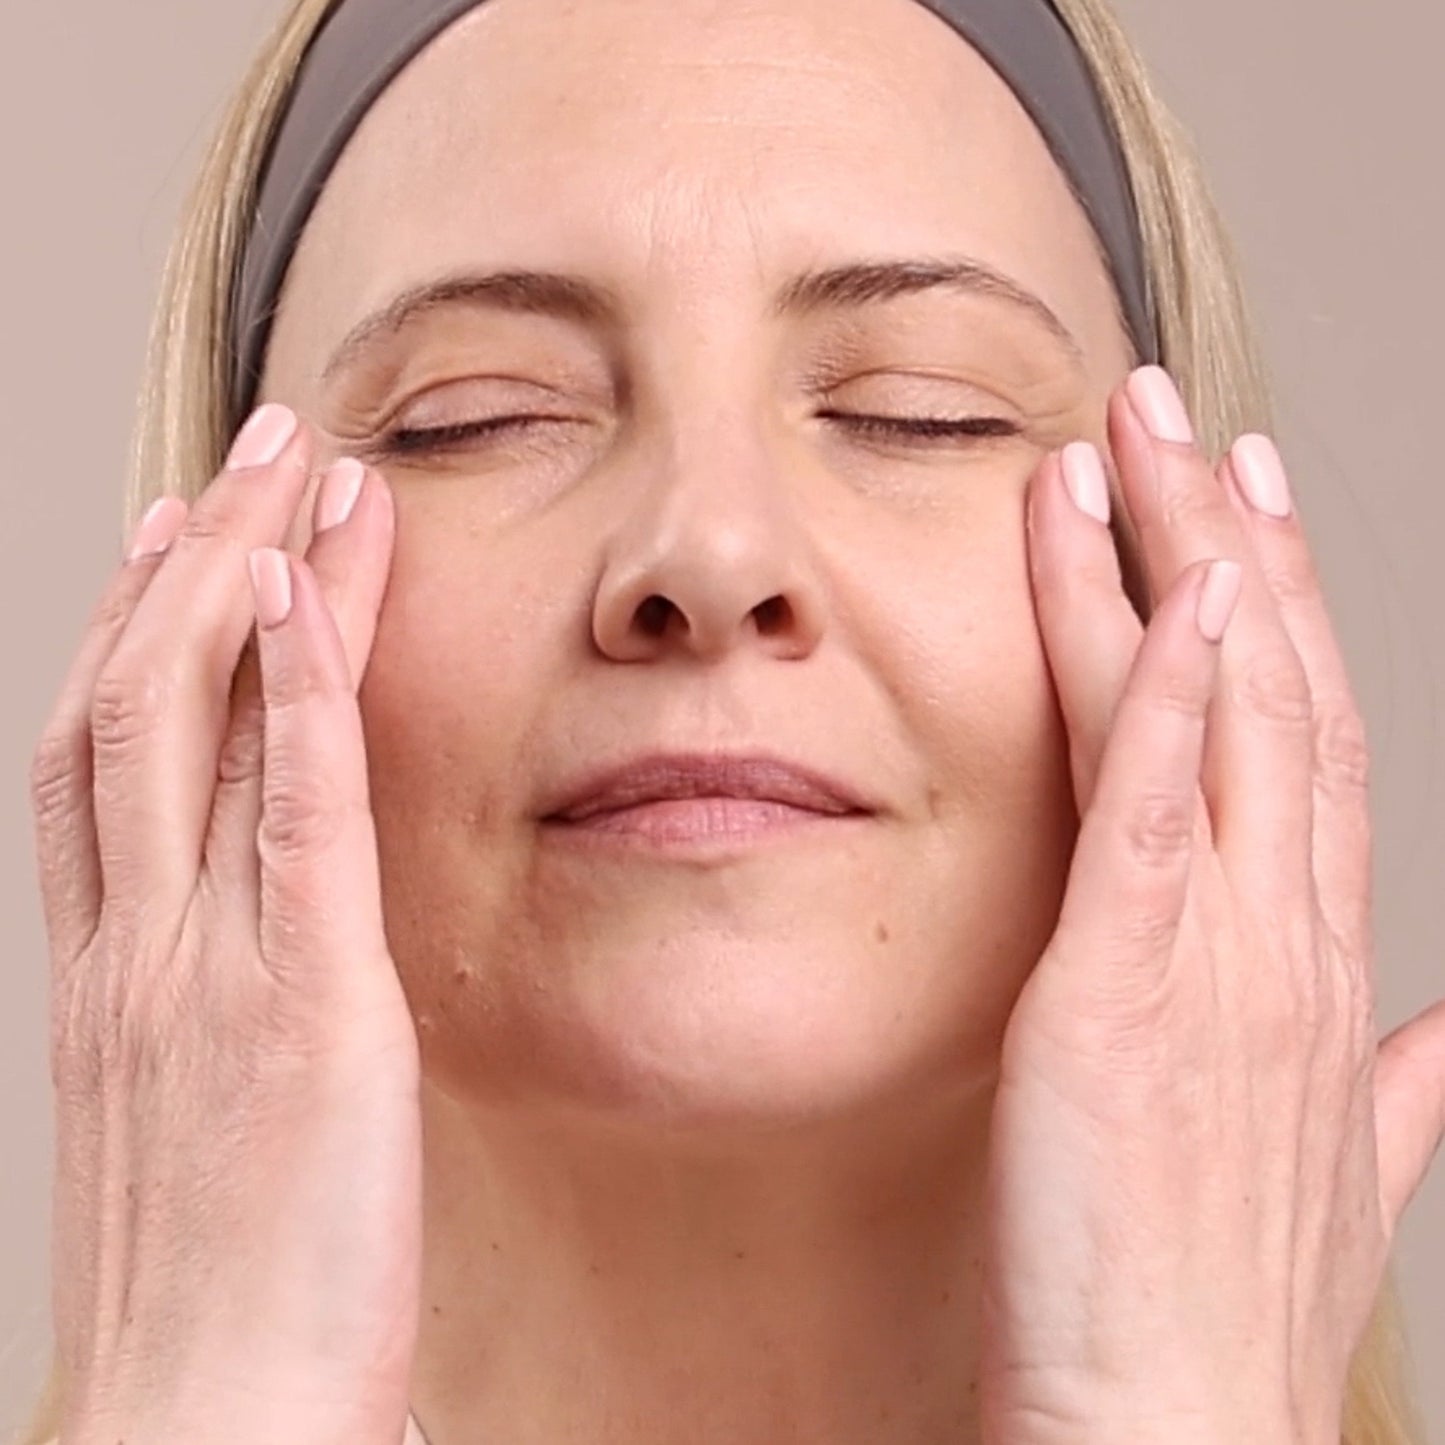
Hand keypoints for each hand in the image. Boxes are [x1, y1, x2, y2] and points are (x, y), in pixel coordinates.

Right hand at [31, 406, 420, 1444]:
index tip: (172, 540)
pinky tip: (302, 596)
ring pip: (198, 723)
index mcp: (117, 977)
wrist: (210, 1426)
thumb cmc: (225, 1293)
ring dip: (243, 579)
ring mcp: (203, 969)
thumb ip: (225, 1009)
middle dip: (188, 559)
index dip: (133, 631)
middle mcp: (138, 950)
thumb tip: (272, 933)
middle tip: (245, 454)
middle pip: (139, 702)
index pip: (107, 759)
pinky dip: (290, 694)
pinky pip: (290, 814)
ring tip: (296, 473)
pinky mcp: (301, 1006)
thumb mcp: (198, 1120)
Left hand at [977, 368, 1444, 1444]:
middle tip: (1194, 419)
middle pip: (1276, 694)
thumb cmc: (1223, 1292)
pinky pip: (1158, 813)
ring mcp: (1221, 959)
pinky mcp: (1129, 994)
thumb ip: (1401, 1093)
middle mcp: (1286, 941)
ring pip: (1218, 718)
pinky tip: (1175, 596)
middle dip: (1234, 542)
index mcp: (1317, 969)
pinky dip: (1172, 696)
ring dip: (1182, 568)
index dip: (1291, 618)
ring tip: (1142, 445)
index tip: (1257, 519)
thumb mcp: (1336, 1172)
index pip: (1313, 745)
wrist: (1174, 1426)